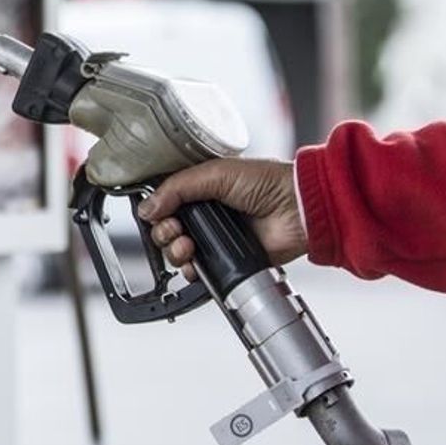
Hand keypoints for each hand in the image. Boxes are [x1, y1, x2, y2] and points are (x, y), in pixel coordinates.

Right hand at [135, 159, 306, 281]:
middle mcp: (204, 213)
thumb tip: (147, 207)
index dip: (156, 210)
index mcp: (199, 188)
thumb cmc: (268, 183)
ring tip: (187, 245)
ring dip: (174, 250)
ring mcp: (214, 238)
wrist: (298, 210)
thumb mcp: (216, 173)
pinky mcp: (226, 260)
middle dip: (163, 232)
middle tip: (175, 229)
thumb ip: (177, 188)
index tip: (159, 213)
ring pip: (176, 251)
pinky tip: (194, 262)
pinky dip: (189, 270)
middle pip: (165, 229)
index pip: (163, 202)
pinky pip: (196, 271)